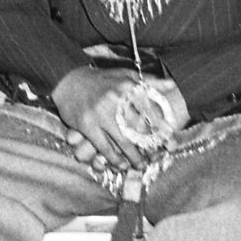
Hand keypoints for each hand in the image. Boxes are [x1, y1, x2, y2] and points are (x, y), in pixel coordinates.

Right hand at [51, 67, 186, 170]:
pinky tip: (121, 165)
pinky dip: (115, 159)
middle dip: (151, 148)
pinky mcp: (88, 125)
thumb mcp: (126, 74)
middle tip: (156, 158)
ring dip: (135, 158)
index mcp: (128, 87)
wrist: (68, 79)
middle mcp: (117, 100)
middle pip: (141, 131)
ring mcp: (101, 114)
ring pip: (124, 142)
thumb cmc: (101, 80)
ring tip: (141, 165)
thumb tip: (172, 84)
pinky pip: (105, 147)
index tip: (170, 145)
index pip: (152, 113)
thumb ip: (149, 81)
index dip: (163, 131)